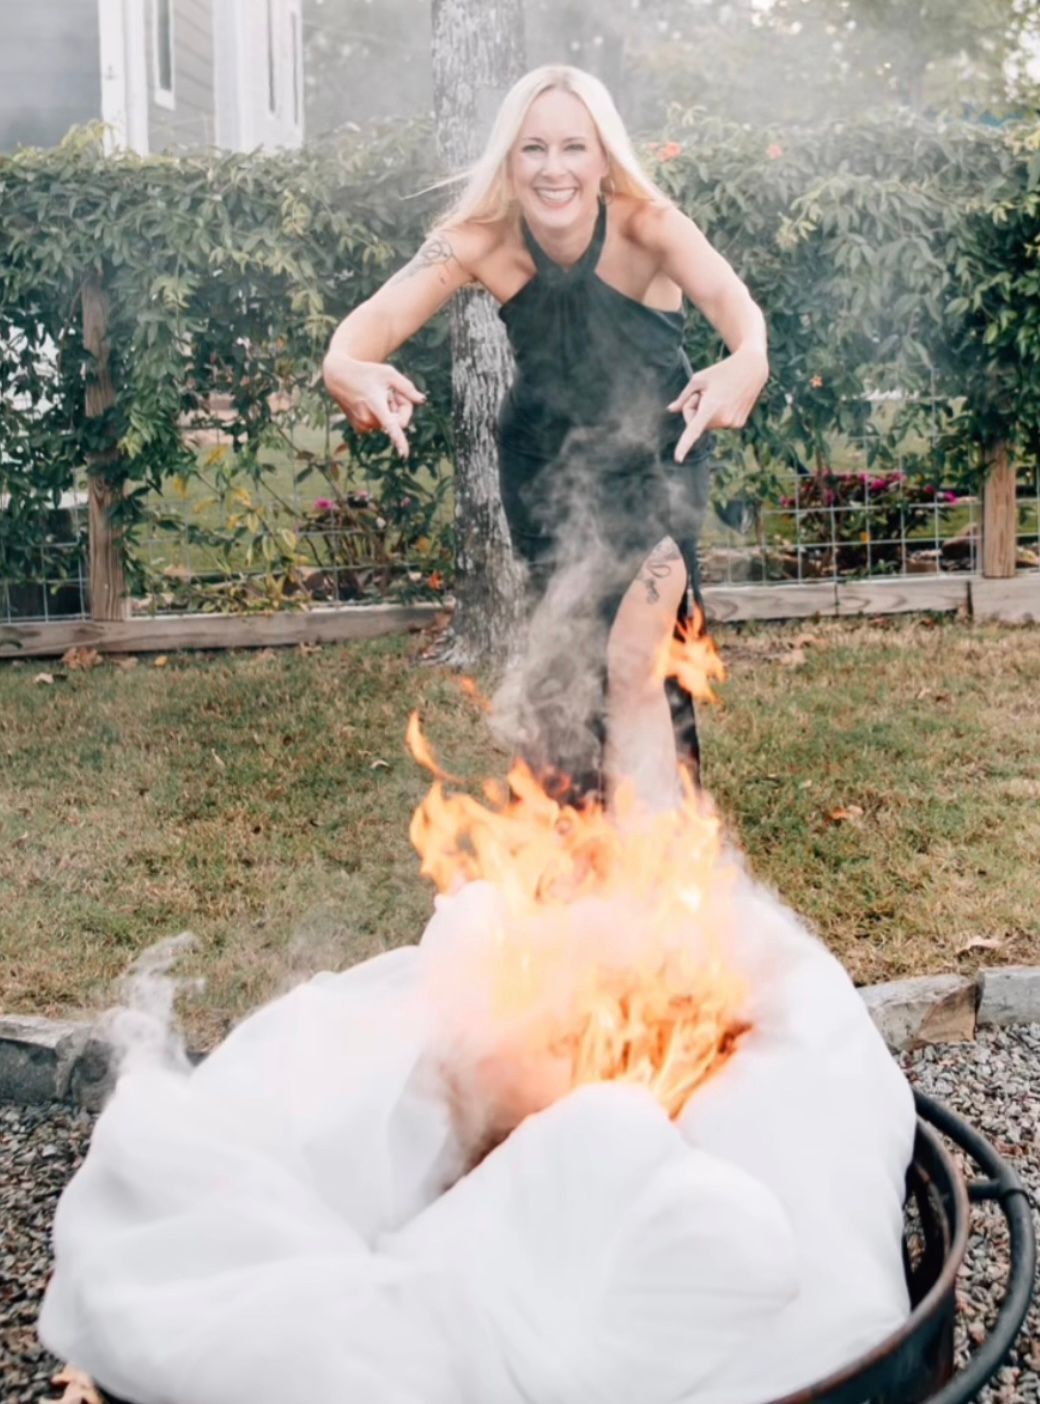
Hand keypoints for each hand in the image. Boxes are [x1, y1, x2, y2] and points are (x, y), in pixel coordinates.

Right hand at [322, 352, 425, 458]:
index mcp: (376, 404)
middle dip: (399, 410)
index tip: (404, 455)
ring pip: (387, 425)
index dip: (399, 440)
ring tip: (376, 397)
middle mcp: (368, 418)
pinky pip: (379, 426)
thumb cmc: (367, 372)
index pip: (390, 425)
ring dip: (388, 413)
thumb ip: (407, 388)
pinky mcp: (359, 429)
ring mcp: (362, 425)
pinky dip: (379, 417)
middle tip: (389, 393)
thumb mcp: (389, 374)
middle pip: (397, 423)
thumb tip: (422, 400)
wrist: (338, 376)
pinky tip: (370, 404)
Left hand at [668, 348, 768, 463]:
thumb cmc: (720, 371)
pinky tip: (730, 399)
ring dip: (708, 410)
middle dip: (694, 409)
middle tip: (707, 392)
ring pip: (707, 423)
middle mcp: (722, 420)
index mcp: (711, 408)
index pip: (693, 430)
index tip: (677, 459)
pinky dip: (719, 412)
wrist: (751, 369)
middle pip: (694, 423)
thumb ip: (683, 398)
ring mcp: (732, 424)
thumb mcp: (697, 379)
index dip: (684, 446)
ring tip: (721, 394)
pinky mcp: (738, 424)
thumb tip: (670, 410)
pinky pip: (718, 422)